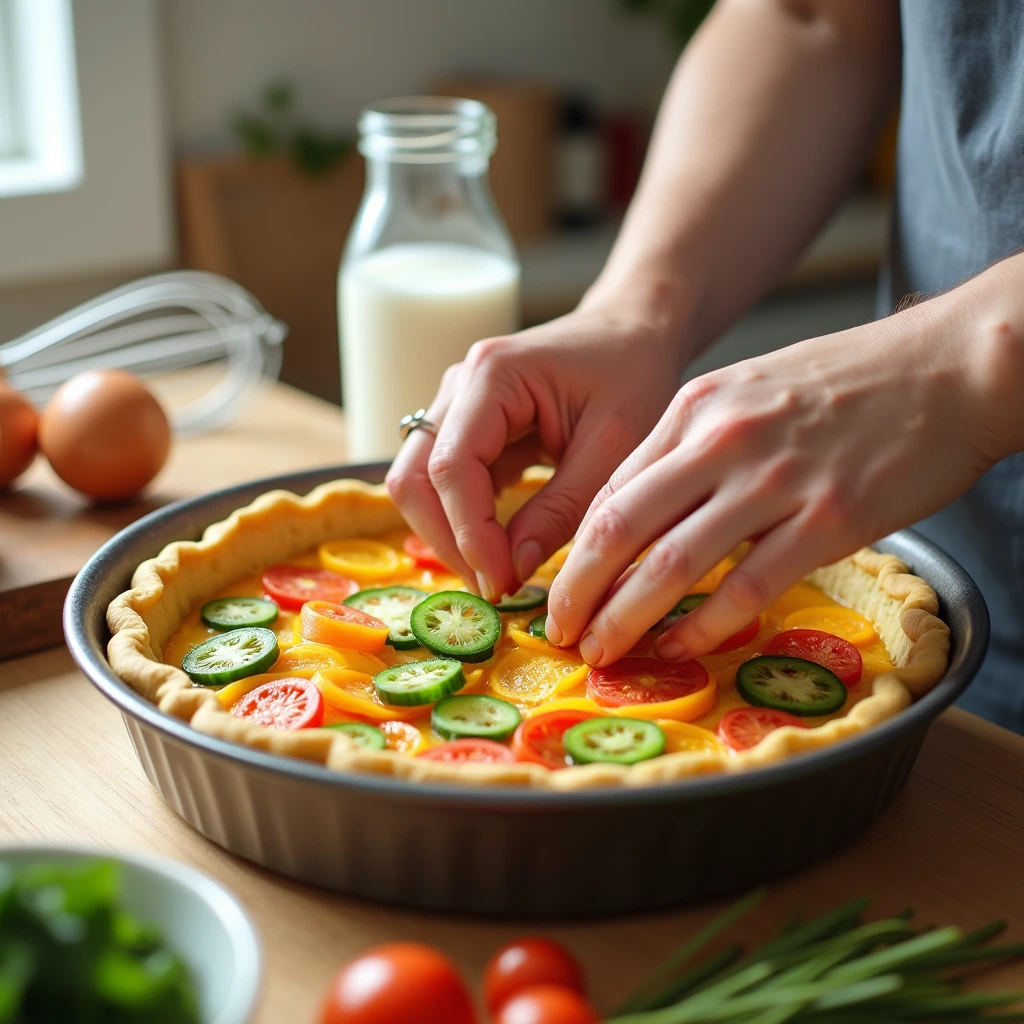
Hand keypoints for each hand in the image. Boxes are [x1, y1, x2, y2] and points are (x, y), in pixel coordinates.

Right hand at [385, 301, 685, 600]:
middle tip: (496, 588)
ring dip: (448, 535)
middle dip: (448, 541)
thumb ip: (563, 508)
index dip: (469, 533)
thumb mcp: (614, 447)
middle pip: (414, 477)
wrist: (632, 333)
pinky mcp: (465, 428)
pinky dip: (462, 521)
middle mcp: (459, 385)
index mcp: (493, 375)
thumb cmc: (633, 376)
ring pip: (418, 483)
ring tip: (497, 574)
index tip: (502, 582)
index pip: (451, 466)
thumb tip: (515, 568)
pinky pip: (442, 484)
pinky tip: (498, 550)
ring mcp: (455, 405)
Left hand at [546, 297, 995, 665]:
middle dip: (577, 591)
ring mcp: (774, 480)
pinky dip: (705, 626)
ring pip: (671, 565)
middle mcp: (722, 440)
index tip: (560, 587)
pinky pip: (747, 587)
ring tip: (602, 653)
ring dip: (626, 619)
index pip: (612, 490)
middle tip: (559, 632)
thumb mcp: (750, 389)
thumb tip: (647, 507)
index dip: (576, 549)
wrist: (951, 364)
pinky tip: (683, 647)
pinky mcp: (828, 519)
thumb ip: (695, 443)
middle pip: (620, 529)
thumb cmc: (850, 381)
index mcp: (696, 408)